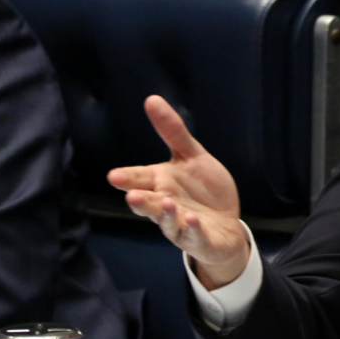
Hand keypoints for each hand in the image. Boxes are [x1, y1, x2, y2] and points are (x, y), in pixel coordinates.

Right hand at [107, 95, 248, 289]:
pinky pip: (194, 235)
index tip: (113, 176)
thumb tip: (152, 99)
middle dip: (141, 201)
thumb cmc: (203, 189)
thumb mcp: (192, 156)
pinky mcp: (199, 239)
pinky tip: (193, 220)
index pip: (140, 178)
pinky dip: (192, 229)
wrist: (225, 225)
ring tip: (168, 203)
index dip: (128, 178)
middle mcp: (166, 204)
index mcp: (161, 183)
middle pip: (149, 203)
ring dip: (166, 213)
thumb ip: (172, 131)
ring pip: (168, 221)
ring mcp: (180, 225)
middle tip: (132, 195)